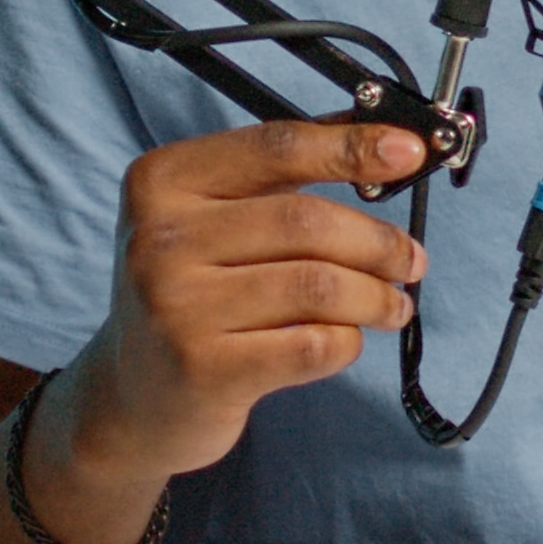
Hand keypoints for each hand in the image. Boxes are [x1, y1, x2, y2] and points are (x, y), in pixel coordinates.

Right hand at [61, 118, 429, 485]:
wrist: (132, 396)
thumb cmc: (191, 296)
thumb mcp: (210, 221)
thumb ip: (283, 180)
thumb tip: (385, 147)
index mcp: (162, 182)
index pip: (276, 149)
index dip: (352, 147)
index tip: (408, 152)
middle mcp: (160, 238)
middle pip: (306, 221)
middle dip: (378, 241)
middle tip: (410, 260)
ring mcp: (177, 306)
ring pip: (319, 285)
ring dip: (375, 296)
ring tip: (392, 305)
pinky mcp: (205, 369)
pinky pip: (314, 344)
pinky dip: (348, 340)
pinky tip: (347, 339)